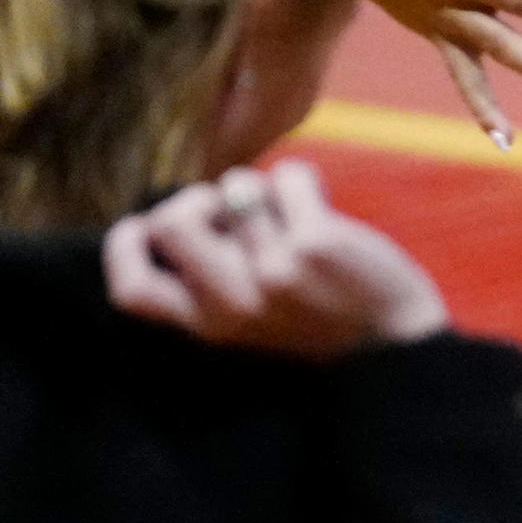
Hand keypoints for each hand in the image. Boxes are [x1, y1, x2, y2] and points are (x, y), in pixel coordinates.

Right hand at [104, 160, 451, 358]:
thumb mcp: (247, 319)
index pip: (132, 289)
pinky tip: (316, 202)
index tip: (146, 225)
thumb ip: (210, 279)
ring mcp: (275, 272)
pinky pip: (289, 175)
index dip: (125, 245)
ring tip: (286, 213)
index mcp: (209, 324)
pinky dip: (301, 179)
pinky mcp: (318, 244)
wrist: (396, 346)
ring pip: (235, 186)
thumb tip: (175, 210)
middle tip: (231, 209)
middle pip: (169, 222)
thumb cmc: (318, 318)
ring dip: (260, 186)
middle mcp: (235, 302)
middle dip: (196, 197)